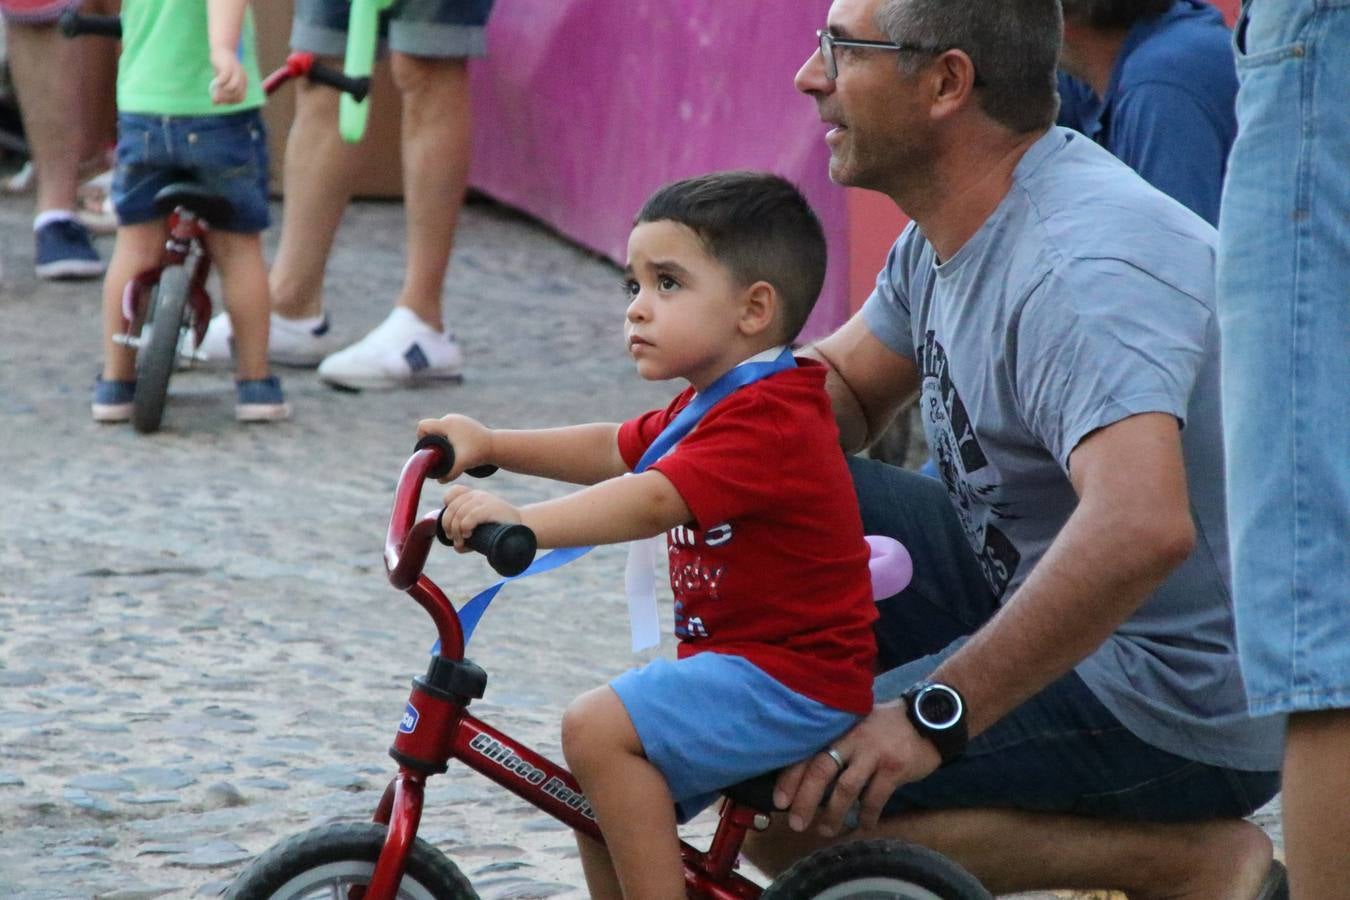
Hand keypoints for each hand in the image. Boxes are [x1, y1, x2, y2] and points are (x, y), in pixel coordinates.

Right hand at [209, 49, 246, 104]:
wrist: (222, 48)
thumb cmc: (221, 66)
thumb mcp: (222, 79)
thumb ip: (220, 91)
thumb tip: (215, 103)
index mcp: (243, 82)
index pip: (240, 98)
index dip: (232, 102)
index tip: (222, 102)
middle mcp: (241, 78)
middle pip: (237, 94)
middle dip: (226, 99)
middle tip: (216, 99)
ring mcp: (235, 72)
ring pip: (232, 88)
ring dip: (222, 93)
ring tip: (215, 92)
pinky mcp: (228, 67)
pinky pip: (224, 79)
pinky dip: (219, 83)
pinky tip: (215, 83)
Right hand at [417, 414, 492, 480]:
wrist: (496, 445)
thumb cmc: (479, 453)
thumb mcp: (464, 464)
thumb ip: (450, 473)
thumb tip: (439, 481)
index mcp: (447, 424)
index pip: (423, 426)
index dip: (420, 438)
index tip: (428, 450)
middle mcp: (450, 418)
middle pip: (430, 428)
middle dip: (430, 441)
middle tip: (436, 455)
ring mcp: (457, 419)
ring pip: (439, 428)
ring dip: (438, 439)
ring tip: (444, 453)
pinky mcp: (463, 423)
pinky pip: (447, 428)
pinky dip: (446, 437)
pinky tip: (452, 448)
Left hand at [440, 485, 520, 550]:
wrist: (523, 529)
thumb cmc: (499, 530)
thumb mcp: (480, 527)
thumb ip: (464, 531)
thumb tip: (454, 542)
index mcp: (474, 496)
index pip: (452, 493)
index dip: (447, 509)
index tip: (452, 524)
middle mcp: (477, 495)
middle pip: (451, 507)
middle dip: (448, 526)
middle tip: (454, 539)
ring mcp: (484, 500)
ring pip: (458, 514)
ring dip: (456, 532)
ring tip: (462, 542)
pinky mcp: (490, 509)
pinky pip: (469, 517)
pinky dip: (464, 528)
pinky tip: (468, 535)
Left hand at [773, 701, 940, 836]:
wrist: (928, 718)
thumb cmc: (886, 725)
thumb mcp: (857, 724)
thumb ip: (837, 742)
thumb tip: (808, 775)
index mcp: (838, 728)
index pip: (807, 752)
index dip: (791, 778)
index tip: (779, 801)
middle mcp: (852, 739)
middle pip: (821, 769)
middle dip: (805, 800)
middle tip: (796, 823)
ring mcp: (874, 753)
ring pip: (846, 788)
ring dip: (833, 814)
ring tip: (825, 830)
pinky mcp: (894, 768)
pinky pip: (875, 799)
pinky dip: (867, 816)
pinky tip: (863, 826)